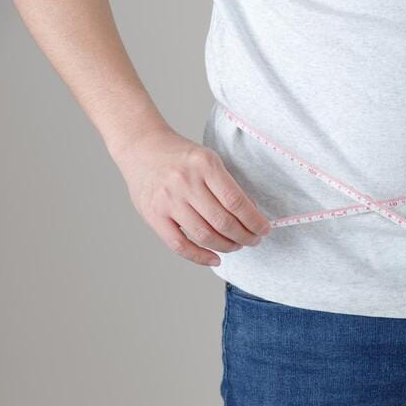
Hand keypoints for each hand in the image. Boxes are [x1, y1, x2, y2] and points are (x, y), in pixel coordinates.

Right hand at [113, 127, 271, 265]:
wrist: (141, 147)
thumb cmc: (181, 156)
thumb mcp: (209, 160)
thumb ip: (227, 186)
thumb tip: (251, 214)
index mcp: (205, 165)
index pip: (236, 201)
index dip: (254, 220)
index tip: (264, 229)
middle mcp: (185, 182)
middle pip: (223, 221)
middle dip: (244, 236)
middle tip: (253, 240)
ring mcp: (168, 200)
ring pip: (204, 235)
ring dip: (226, 246)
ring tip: (236, 245)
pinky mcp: (153, 215)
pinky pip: (179, 245)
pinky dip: (200, 256)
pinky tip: (215, 258)